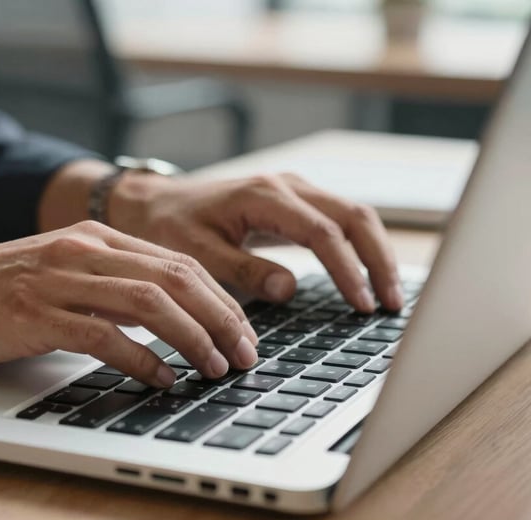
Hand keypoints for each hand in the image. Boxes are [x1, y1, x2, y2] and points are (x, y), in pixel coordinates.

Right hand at [0, 221, 258, 385]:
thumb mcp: (60, 273)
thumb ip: (109, 286)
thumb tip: (165, 318)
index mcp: (94, 239)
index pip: (178, 263)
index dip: (220, 299)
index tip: (243, 331)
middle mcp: (83, 251)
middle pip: (176, 278)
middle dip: (221, 319)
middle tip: (244, 354)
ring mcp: (59, 280)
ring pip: (150, 303)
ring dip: (192, 338)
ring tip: (214, 368)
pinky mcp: (36, 314)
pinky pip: (104, 336)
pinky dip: (141, 360)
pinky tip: (160, 379)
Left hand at [110, 173, 403, 311]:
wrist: (153, 204)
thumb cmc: (169, 226)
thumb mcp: (197, 253)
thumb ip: (242, 270)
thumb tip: (289, 289)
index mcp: (264, 196)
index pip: (323, 233)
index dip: (348, 271)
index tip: (362, 306)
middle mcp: (286, 186)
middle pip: (354, 217)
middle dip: (378, 260)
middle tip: (392, 305)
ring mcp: (293, 190)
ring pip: (354, 215)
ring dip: (375, 253)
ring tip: (388, 296)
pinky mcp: (294, 201)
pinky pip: (339, 219)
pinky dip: (359, 246)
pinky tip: (366, 276)